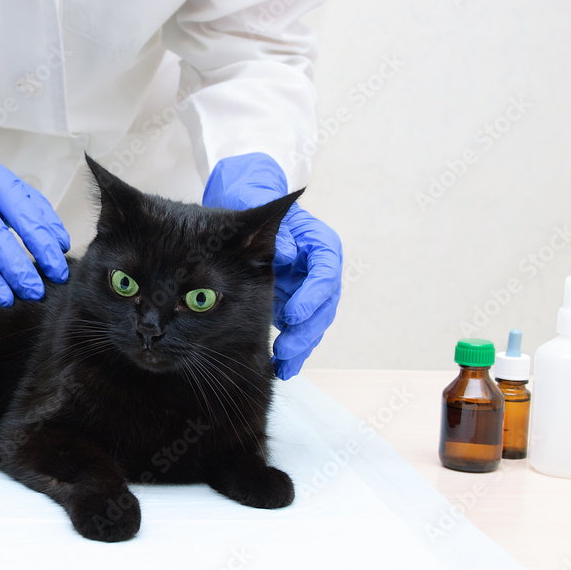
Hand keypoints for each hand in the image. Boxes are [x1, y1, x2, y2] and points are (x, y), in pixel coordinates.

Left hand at [202, 153, 341, 379]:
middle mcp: (319, 268)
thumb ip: (276, 230)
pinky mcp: (297, 302)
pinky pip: (301, 328)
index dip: (312, 295)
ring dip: (302, 345)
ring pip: (315, 321)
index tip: (292, 314)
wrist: (245, 205)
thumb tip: (287, 253)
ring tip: (286, 364)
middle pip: (325, 303)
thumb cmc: (253, 203)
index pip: (325, 271)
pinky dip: (295, 347)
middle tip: (287, 349)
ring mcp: (309, 287)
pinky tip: (284, 366)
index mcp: (320, 244)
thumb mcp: (261, 210)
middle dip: (306, 329)